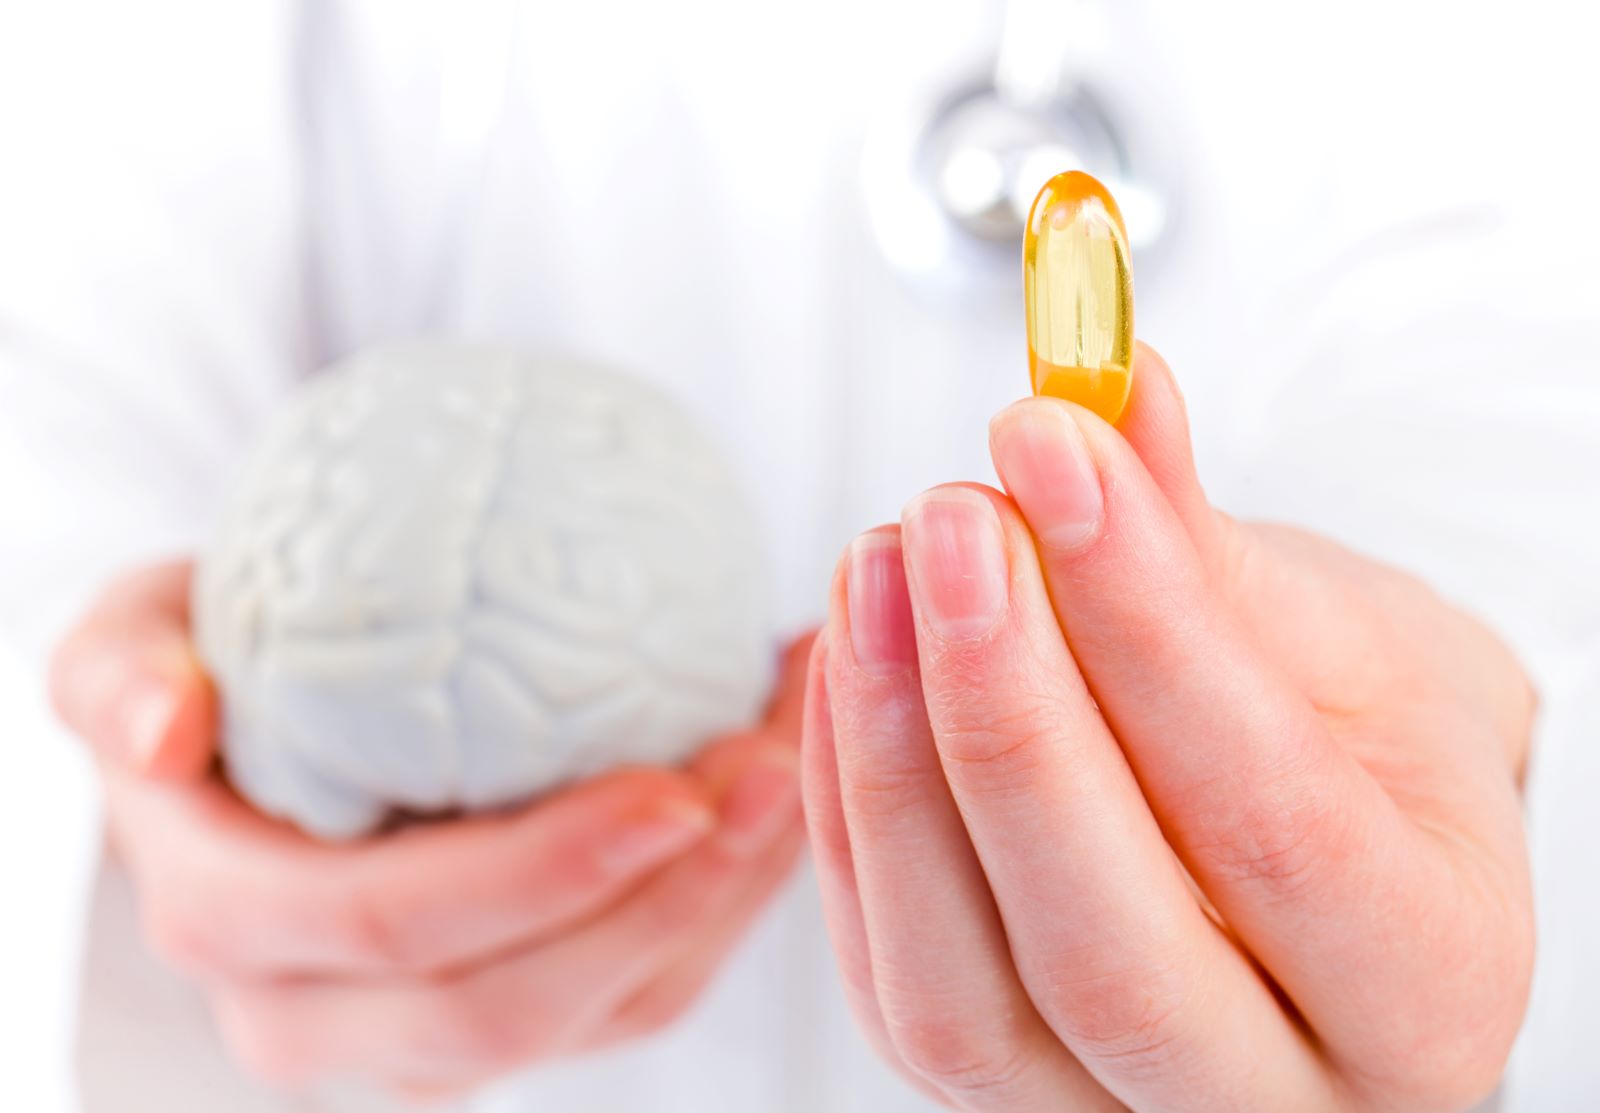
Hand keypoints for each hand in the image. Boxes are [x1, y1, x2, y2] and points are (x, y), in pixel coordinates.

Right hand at [51, 560, 811, 1097]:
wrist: (266, 737)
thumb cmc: (207, 664)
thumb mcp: (130, 636)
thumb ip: (117, 671)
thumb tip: (165, 726)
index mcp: (238, 925)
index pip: (399, 926)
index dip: (543, 873)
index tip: (673, 786)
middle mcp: (327, 1016)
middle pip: (519, 1004)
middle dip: (667, 903)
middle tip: (773, 775)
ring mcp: (434, 1032)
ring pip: (605, 1010)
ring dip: (725, 901)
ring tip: (808, 770)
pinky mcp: (527, 1008)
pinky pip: (645, 984)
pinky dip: (731, 898)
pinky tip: (789, 793)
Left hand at [804, 346, 1534, 1111]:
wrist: (1340, 837)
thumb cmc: (1368, 743)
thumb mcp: (1339, 637)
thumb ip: (1205, 541)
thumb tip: (1104, 394)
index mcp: (1427, 985)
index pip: (1272, 827)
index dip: (1148, 629)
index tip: (1062, 455)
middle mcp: (1273, 1098)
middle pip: (1104, 952)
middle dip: (1005, 713)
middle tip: (954, 520)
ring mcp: (1109, 1111)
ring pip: (960, 1001)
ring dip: (895, 762)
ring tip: (878, 568)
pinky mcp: (991, 1080)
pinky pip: (887, 971)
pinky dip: (851, 807)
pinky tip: (852, 656)